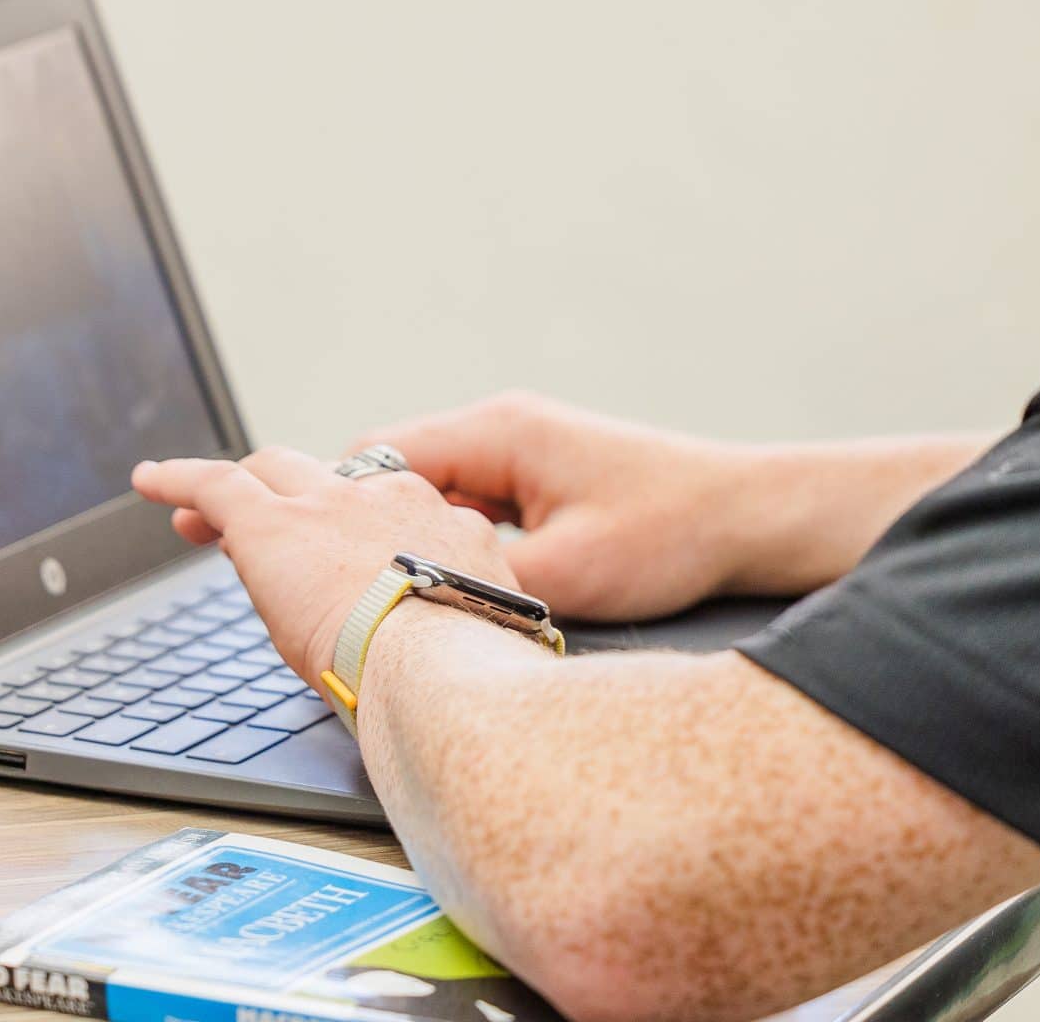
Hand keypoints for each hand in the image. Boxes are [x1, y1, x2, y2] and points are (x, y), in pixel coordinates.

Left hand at [131, 449, 517, 683]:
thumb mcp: (472, 630)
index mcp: (447, 529)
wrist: (445, 666)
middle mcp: (392, 499)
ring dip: (242, 490)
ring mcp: (332, 504)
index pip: (388, 513)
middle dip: (297, 497)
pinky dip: (178, 479)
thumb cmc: (469, 676)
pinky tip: (148, 482)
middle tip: (266, 532)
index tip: (336, 558)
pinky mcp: (273, 523)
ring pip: (275, 472)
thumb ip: (448, 616)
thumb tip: (421, 636)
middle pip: (331, 480)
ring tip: (198, 513)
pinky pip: (215, 485)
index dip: (353, 530)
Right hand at [348, 393, 755, 621]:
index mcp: (499, 433)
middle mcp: (503, 431)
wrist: (749, 516)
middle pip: (393, 474)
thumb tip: (409, 608)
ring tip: (374, 593)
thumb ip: (479, 584)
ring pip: (428, 494)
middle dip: (355, 524)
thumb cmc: (673, 531)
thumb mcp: (567, 576)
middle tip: (320, 580)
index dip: (327, 506)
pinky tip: (440, 588)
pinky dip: (444, 542)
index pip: (376, 457)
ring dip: (403, 537)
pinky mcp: (540, 482)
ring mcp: (522, 454)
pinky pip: (466, 508)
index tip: (290, 549)